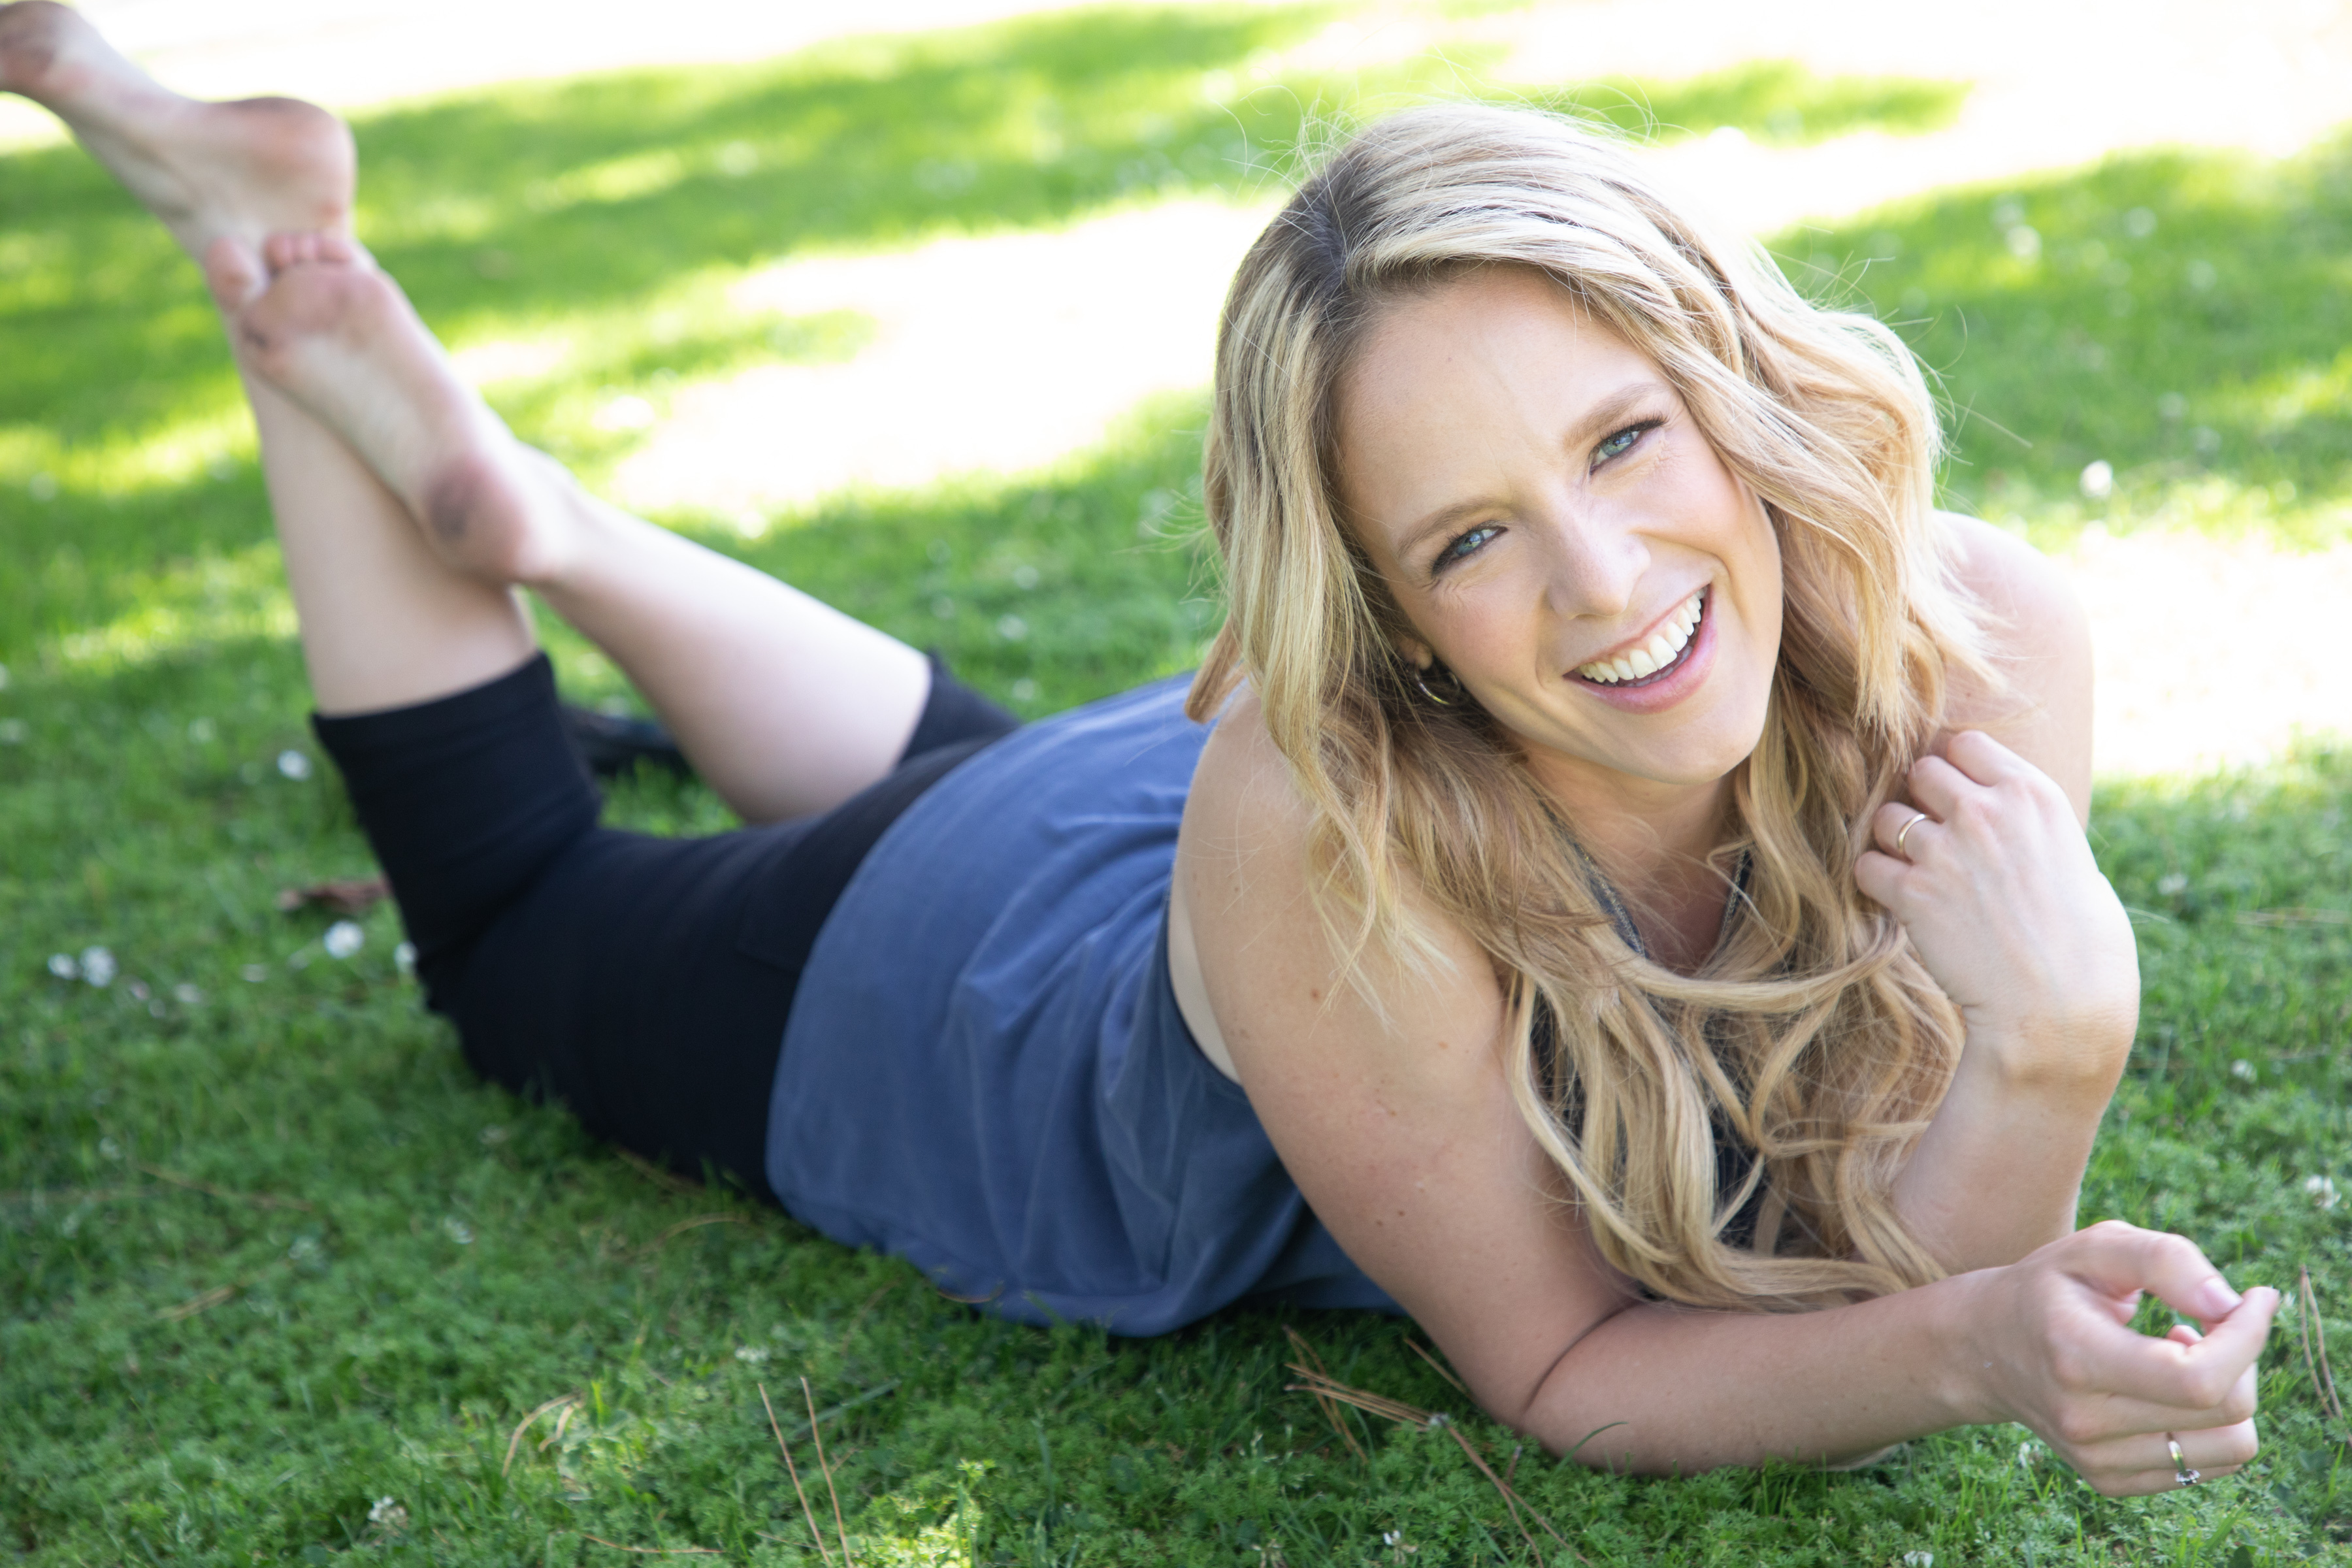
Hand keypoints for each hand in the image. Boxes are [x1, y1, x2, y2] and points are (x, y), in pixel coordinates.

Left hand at [1855, 730, 2138, 1067]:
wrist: (2062, 1007)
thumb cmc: (2086, 947)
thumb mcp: (2077, 864)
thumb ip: (2033, 830)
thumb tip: (2013, 823)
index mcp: (2034, 796)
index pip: (1966, 743)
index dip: (1956, 769)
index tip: (1960, 798)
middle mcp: (1986, 812)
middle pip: (1919, 771)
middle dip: (1921, 800)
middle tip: (1933, 837)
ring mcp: (1944, 850)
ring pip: (1885, 816)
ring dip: (1892, 841)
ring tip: (1915, 872)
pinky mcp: (1913, 893)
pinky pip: (1866, 866)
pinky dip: (1875, 882)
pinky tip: (1898, 902)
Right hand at [1958, 1221, 2278, 1496]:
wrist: (1983, 1347)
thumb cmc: (2048, 1287)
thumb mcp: (2095, 1248)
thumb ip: (2165, 1260)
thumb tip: (2230, 1304)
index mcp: (2076, 1356)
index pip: (2198, 1377)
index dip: (2247, 1337)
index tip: (2256, 1298)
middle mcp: (2084, 1420)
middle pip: (2227, 1411)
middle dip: (2243, 1357)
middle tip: (2210, 1321)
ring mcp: (2097, 1459)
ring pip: (2232, 1447)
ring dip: (2230, 1394)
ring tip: (2185, 1355)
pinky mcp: (2111, 1480)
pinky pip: (2210, 1465)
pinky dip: (2210, 1423)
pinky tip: (2169, 1388)